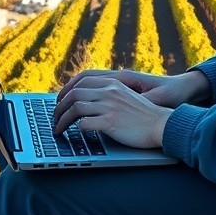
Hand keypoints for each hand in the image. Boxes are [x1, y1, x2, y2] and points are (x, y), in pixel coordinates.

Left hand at [53, 75, 172, 149]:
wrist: (161, 125)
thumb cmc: (144, 115)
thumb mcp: (126, 96)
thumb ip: (110, 93)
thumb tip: (89, 99)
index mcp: (113, 83)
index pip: (81, 80)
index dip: (66, 90)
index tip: (59, 100)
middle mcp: (110, 92)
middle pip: (74, 94)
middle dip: (59, 107)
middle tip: (54, 117)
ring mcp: (110, 106)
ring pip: (75, 108)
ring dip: (61, 120)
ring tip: (58, 129)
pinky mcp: (111, 122)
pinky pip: (84, 123)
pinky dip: (75, 129)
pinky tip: (74, 134)